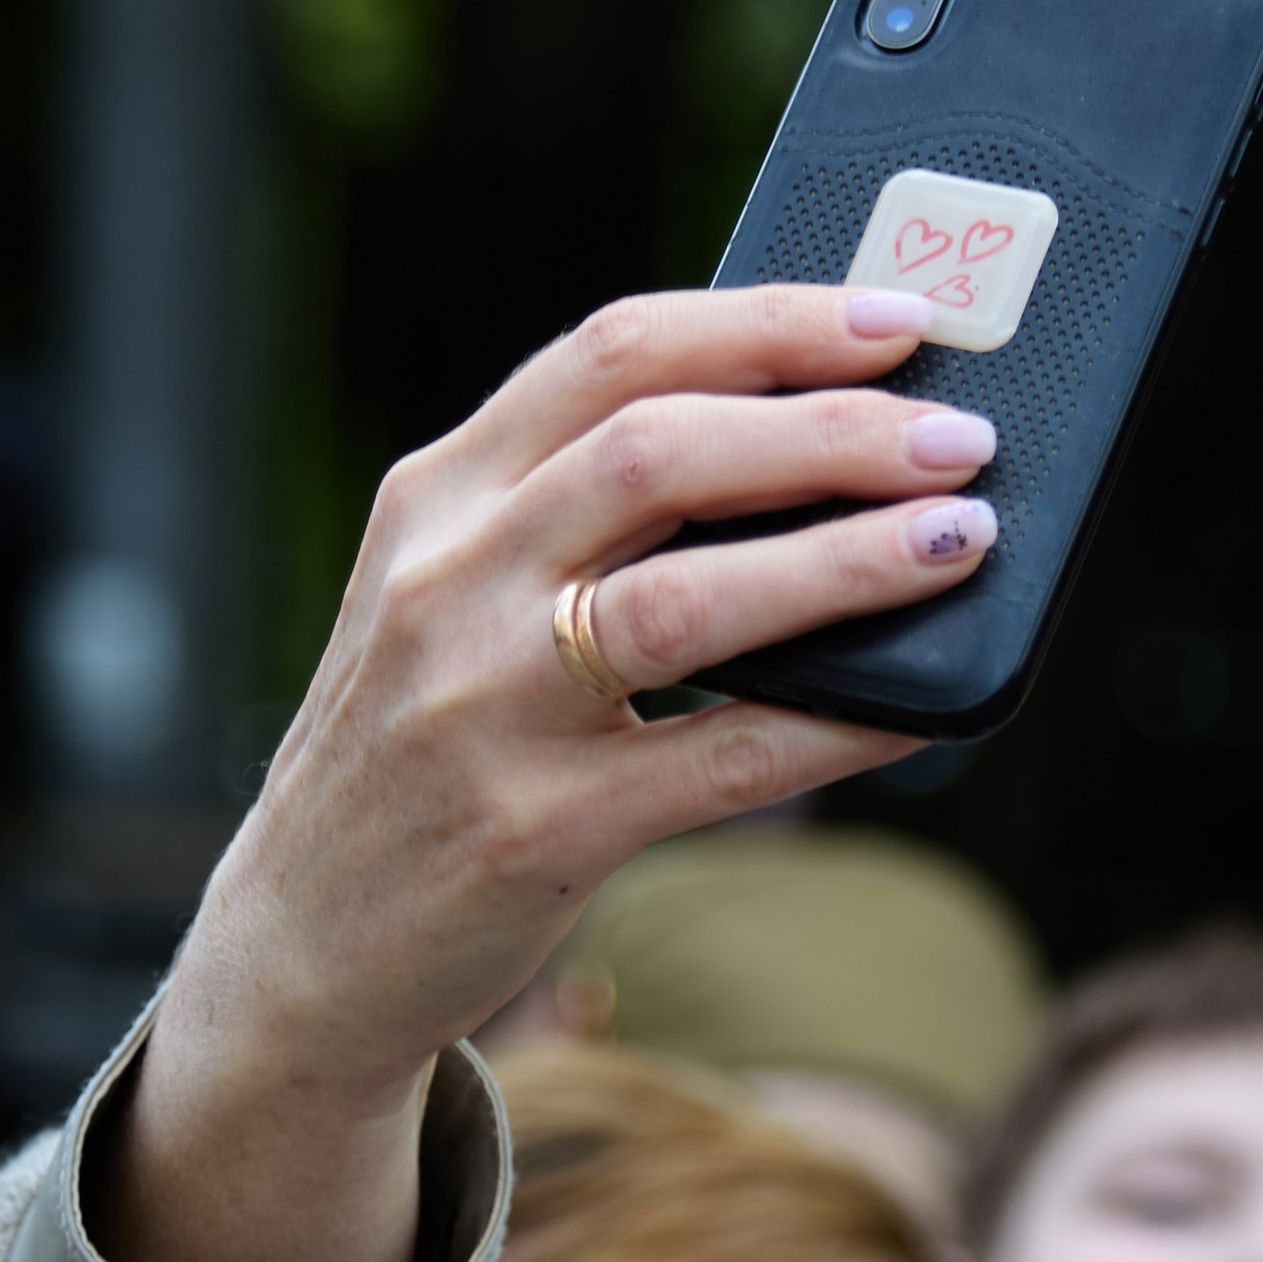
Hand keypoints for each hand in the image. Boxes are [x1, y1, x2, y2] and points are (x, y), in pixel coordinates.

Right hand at [97, 287, 997, 1261]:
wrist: (301, 944)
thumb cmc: (422, 744)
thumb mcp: (451, 594)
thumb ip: (574, 511)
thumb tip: (806, 440)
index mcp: (434, 498)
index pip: (611, 355)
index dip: (767, 324)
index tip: (890, 317)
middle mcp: (447, 585)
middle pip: (660, 453)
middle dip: (830, 430)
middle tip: (958, 435)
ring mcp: (484, 709)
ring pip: (690, 595)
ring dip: (847, 558)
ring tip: (961, 537)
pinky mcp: (536, 830)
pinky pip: (722, 761)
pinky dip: (839, 725)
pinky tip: (921, 707)